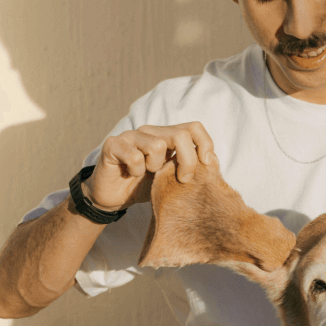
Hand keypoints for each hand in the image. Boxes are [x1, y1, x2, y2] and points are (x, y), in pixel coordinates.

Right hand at [82, 122, 213, 210]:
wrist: (112, 198)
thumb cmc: (144, 187)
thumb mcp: (172, 179)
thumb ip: (190, 168)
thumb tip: (213, 160)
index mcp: (167, 137)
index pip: (193, 127)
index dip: (205, 143)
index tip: (207, 164)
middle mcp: (150, 131)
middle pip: (180, 134)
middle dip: (188, 161)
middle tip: (182, 180)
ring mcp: (131, 135)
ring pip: (156, 145)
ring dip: (156, 167)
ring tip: (147, 174)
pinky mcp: (113, 144)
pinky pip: (134, 156)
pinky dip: (136, 170)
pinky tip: (131, 175)